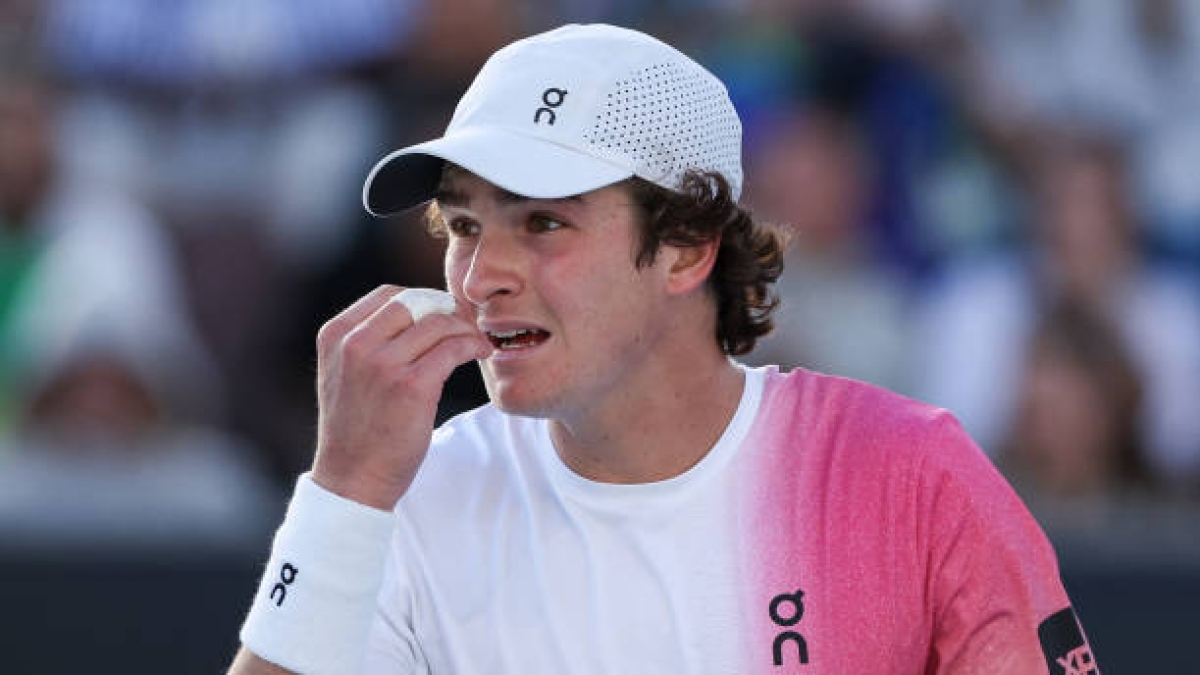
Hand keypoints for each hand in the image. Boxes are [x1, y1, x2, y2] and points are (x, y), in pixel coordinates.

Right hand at [310, 285, 490, 509]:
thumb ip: (367, 340)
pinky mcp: (411, 386)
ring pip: (439, 323)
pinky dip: (473, 345)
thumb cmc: (356, 428)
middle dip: (447, 310)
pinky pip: (453, 348)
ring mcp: (382, 364)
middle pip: (416, 302)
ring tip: (476, 342)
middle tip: (467, 326)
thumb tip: (418, 310)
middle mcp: (355, 344)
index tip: (443, 315)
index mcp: (336, 335)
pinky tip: (479, 353)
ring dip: (465, 329)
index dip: (424, 300)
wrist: (353, 478)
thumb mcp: (344, 373)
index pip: (389, 294)